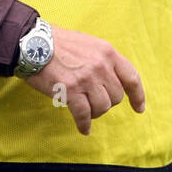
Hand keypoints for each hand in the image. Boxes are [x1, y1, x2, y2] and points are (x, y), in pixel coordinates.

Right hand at [26, 25, 145, 134]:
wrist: (33, 43)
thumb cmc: (59, 44)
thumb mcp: (89, 44)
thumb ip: (104, 60)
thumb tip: (114, 81)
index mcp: (107, 52)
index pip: (131, 77)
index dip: (137, 96)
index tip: (138, 108)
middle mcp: (100, 65)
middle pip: (116, 96)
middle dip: (107, 102)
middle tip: (93, 101)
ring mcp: (86, 79)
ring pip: (103, 107)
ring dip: (95, 112)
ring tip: (85, 109)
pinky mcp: (70, 90)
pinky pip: (84, 115)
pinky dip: (84, 124)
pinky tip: (83, 128)